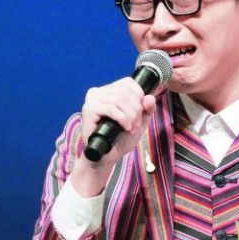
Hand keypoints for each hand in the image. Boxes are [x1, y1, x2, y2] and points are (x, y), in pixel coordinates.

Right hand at [70, 77, 155, 195]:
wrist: (107, 156)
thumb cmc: (121, 138)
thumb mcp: (139, 122)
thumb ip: (147, 109)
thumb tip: (150, 97)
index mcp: (109, 91)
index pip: (128, 83)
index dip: (139, 96)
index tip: (140, 113)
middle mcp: (99, 92)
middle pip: (126, 91)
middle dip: (136, 109)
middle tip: (136, 124)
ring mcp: (92, 100)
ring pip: (119, 99)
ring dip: (131, 115)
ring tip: (131, 127)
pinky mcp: (88, 110)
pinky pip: (111, 108)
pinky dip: (122, 118)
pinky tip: (125, 127)